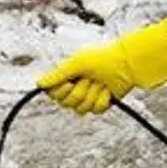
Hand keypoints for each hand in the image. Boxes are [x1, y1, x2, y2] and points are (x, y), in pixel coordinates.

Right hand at [36, 17, 166, 114]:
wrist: (127, 63)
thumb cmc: (103, 58)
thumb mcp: (78, 63)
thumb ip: (58, 74)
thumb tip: (39, 83)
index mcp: (68, 77)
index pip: (54, 94)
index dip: (60, 92)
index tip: (69, 83)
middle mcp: (76, 88)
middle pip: (67, 103)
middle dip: (80, 92)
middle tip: (90, 80)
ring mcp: (90, 96)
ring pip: (81, 108)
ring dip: (92, 94)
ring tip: (101, 83)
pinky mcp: (102, 103)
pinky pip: (96, 109)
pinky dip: (103, 99)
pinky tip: (108, 90)